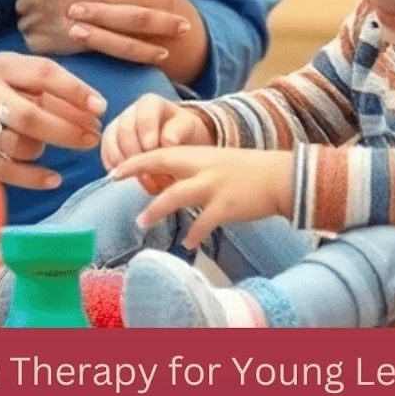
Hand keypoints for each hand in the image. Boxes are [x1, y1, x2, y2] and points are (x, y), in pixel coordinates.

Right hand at [0, 53, 106, 189]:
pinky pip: (6, 172)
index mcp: (1, 67)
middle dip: (68, 130)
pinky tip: (53, 177)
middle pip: (31, 116)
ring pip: (20, 146)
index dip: (76, 91)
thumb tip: (94, 115)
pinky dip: (34, 178)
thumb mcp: (18, 75)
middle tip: (93, 138)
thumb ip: (55, 92)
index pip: (44, 74)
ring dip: (48, 148)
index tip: (101, 107)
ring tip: (60, 144)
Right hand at [100, 94, 212, 193]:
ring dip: (125, 163)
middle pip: (125, 129)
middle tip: (149, 171)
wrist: (177, 144)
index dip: (146, 130)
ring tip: (143, 179)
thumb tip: (167, 142)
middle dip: (135, 152)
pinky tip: (128, 178)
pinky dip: (115, 167)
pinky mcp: (110, 143)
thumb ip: (179, 130)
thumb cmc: (184, 134)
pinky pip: (106, 153)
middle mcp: (130, 112)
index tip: (152, 148)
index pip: (144, 113)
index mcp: (151, 104)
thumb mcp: (188, 128)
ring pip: (112, 141)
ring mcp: (118, 126)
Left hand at [109, 147, 293, 248]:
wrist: (281, 177)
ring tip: (141, 222)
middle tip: (113, 179)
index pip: (162, 151)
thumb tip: (170, 183)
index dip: (137, 158)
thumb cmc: (249, 171)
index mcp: (201, 154)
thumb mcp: (218, 162)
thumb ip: (195, 170)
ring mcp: (215, 186)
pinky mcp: (227, 206)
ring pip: (176, 195)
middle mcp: (204, 167)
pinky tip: (188, 244)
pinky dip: (194, 234)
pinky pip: (203, 223)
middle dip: (136, 170)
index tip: (116, 167)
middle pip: (163, 164)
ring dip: (156, 209)